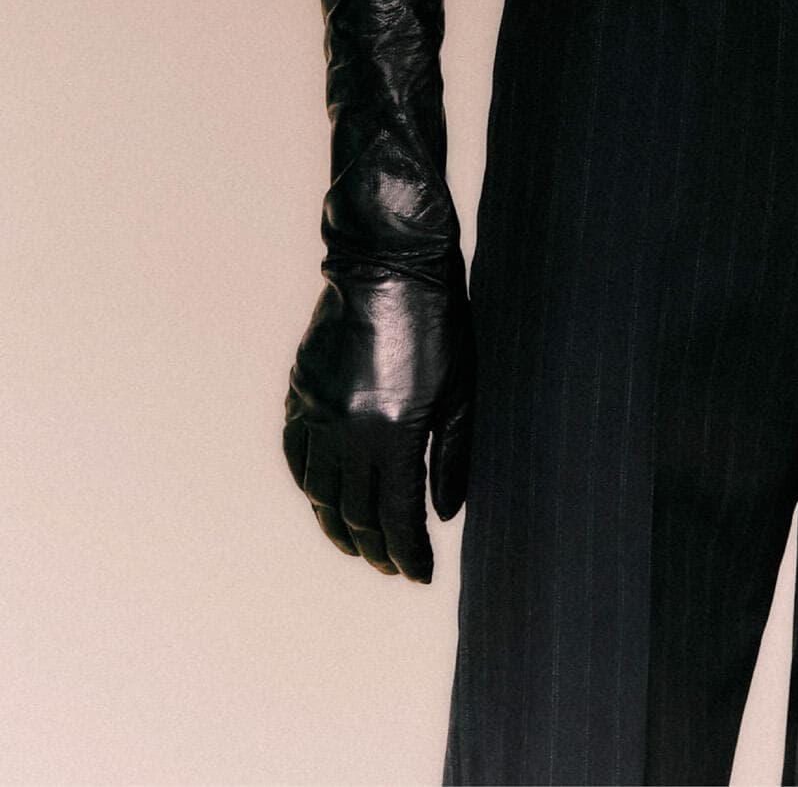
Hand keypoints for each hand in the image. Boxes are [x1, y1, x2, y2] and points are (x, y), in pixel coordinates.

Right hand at [281, 257, 473, 581]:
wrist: (388, 265)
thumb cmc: (439, 323)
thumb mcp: (461, 391)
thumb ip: (452, 456)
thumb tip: (444, 514)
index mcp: (395, 434)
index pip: (397, 516)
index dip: (409, 552)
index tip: (421, 573)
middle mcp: (349, 432)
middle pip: (355, 513)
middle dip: (377, 549)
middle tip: (393, 566)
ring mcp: (318, 413)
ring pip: (319, 494)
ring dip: (338, 529)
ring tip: (358, 546)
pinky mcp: (300, 393)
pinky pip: (296, 456)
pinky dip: (309, 487)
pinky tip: (323, 499)